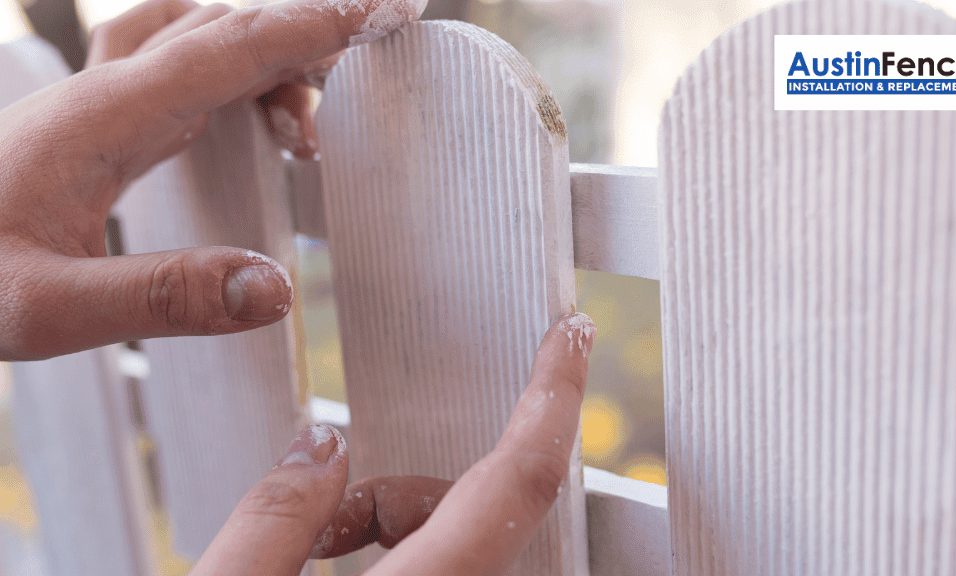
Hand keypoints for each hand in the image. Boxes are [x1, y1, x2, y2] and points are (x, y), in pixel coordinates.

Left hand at [0, 0, 423, 359]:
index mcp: (101, 120)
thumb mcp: (50, 309)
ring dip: (273, 54)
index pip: (223, 49)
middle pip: (223, 24)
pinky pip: (187, 67)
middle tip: (383, 23)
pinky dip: (241, 73)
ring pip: (205, 38)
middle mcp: (106, 93)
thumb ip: (163, 299)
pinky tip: (259, 116)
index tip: (375, 10)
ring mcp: (103, 101)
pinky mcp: (104, 122)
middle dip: (308, 19)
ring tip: (310, 132)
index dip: (306, 27)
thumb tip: (279, 289)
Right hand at [192, 313, 594, 575]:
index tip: (573, 333)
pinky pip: (443, 567)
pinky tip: (326, 569)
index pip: (518, 478)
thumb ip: (272, 521)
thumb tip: (319, 446)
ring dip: (386, 530)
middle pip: (470, 509)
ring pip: (454, 541)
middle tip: (319, 521)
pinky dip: (395, 558)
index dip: (552, 395)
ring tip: (309, 556)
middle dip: (396, 491)